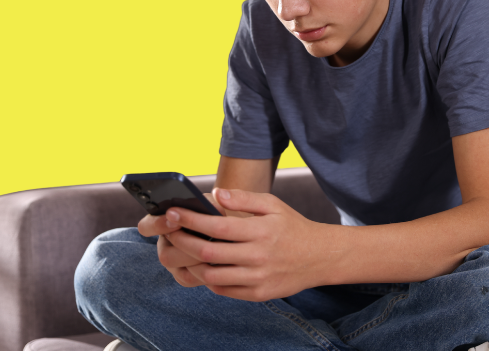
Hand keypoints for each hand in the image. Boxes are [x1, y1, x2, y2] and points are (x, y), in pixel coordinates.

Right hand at [137, 192, 224, 289]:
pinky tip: (219, 261)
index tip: (174, 220)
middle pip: (164, 254)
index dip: (157, 225)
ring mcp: (173, 263)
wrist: (226, 232)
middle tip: (205, 239)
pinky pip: (188, 279)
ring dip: (196, 257)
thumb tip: (214, 205)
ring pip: (177, 268)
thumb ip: (210, 202)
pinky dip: (204, 270)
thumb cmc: (215, 213)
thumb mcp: (212, 203)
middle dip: (185, 246)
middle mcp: (165, 244)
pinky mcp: (184, 276)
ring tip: (216, 248)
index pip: (146, 227)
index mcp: (163, 222)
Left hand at [140, 188, 334, 300]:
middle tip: (170, 231)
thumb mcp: (273, 204)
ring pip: (212, 276)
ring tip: (183, 249)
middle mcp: (258, 256)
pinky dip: (208, 279)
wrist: (318, 257)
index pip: (217, 225)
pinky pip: (224, 290)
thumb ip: (243, 198)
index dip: (191, 219)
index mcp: (261, 230)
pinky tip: (204, 265)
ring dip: (192, 263)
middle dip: (183, 241)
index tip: (174, 212)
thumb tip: (216, 192)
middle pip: (208, 253)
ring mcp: (257, 279)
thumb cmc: (292, 226)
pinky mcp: (258, 295)